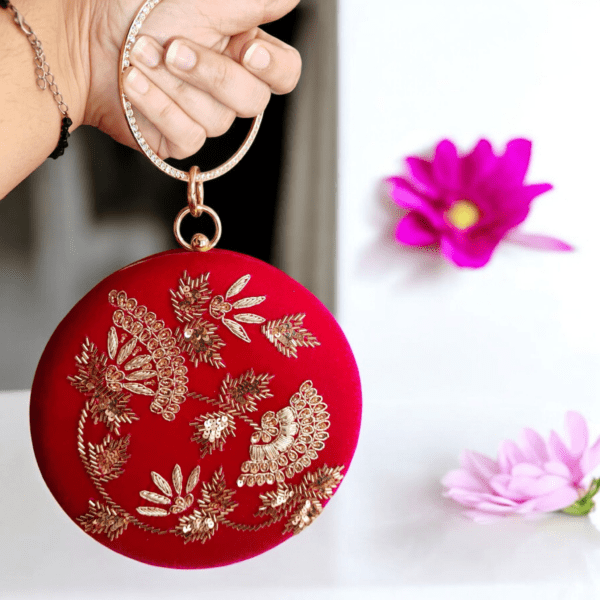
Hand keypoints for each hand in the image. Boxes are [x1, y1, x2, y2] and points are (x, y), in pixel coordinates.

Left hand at [75, 0, 300, 158]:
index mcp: (243, 50)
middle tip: (173, 47)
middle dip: (211, 74)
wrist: (85, 39)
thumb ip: (255, 3)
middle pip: (253, 101)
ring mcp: (205, 114)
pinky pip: (189, 138)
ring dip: (174, 86)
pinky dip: (158, 107)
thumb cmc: (138, 10)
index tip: (247, 52)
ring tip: (141, 56)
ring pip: (218, 122)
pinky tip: (136, 85)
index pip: (285, 74)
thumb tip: (292, 0)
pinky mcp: (180, 137)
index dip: (273, 69)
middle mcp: (228, 86)